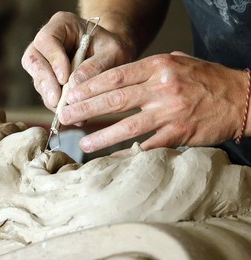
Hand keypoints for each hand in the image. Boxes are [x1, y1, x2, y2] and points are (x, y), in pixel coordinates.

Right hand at [21, 11, 132, 110]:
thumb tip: (75, 84)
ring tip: (67, 112)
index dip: (53, 60)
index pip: (47, 40)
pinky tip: (71, 115)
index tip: (64, 79)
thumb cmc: (113, 49)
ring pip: (38, 80)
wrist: (113, 58)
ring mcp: (44, 62)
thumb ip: (97, 65)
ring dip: (50, 98)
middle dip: (46, 83)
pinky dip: (57, 106)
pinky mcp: (48, 81)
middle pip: (34, 61)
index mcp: (61, 25)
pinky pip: (47, 94)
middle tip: (57, 101)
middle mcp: (47, 43)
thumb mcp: (113, 52)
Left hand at [59, 52, 248, 151]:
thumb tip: (121, 78)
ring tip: (83, 142)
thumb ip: (149, 70)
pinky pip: (149, 145)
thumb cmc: (207, 79)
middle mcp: (161, 88)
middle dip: (87, 108)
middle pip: (115, 99)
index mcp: (158, 67)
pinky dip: (129, 152)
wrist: (241, 98)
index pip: (116, 75)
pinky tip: (112, 156)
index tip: (73, 94)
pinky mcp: (179, 133)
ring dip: (102, 135)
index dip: (90, 86)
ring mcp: (170, 112)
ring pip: (128, 125)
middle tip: (66, 116)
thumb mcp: (178, 62)